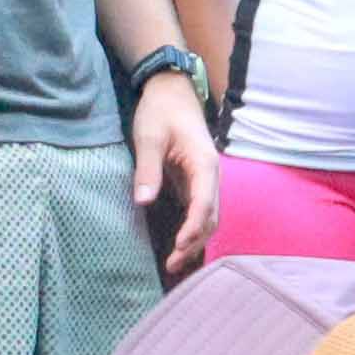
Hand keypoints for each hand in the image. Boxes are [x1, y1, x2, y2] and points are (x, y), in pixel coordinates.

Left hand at [126, 69, 218, 278]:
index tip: (178, 245)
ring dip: (195, 240)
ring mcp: (206, 179)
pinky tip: (179, 244)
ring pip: (208, 217)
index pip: (204, 204)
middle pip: (211, 217)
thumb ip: (148, 169)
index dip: (193, 227)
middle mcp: (211, 175)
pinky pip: (200, 211)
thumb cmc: (160, 111)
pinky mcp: (196, 181)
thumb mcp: (149, 137)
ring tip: (174, 262)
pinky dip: (192, 229)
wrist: (171, 91)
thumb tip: (143, 201)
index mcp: (204, 164)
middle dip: (195, 242)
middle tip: (172, 264)